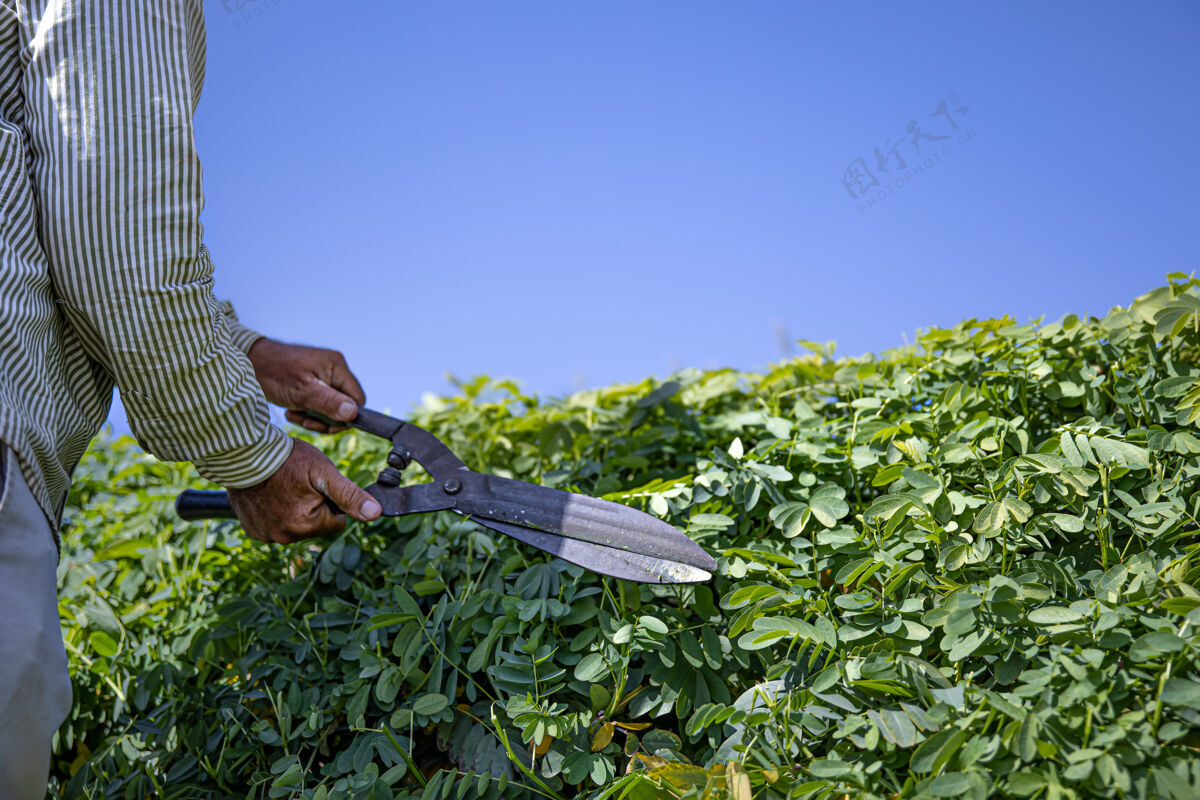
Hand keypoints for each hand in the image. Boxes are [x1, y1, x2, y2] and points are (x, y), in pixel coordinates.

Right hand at [227, 439, 381, 543]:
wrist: (243, 454)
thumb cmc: (286, 459)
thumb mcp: (324, 473)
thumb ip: (350, 496)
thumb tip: (375, 513)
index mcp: (307, 525)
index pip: (337, 523)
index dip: (332, 503)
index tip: (318, 486)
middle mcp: (286, 537)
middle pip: (316, 526)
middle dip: (314, 508)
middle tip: (300, 484)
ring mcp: (266, 535)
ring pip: (296, 527)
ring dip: (294, 511)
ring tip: (284, 487)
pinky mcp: (253, 530)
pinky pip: (275, 526)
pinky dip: (276, 513)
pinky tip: (270, 494)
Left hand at [247, 338, 364, 432]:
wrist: (250, 365)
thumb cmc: (274, 374)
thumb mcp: (303, 392)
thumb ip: (329, 402)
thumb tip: (353, 414)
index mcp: (337, 366)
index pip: (357, 398)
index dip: (346, 415)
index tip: (325, 423)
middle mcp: (334, 369)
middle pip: (345, 404)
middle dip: (326, 418)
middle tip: (305, 421)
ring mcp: (324, 376)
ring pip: (331, 407)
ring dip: (314, 417)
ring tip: (295, 414)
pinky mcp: (313, 383)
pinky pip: (320, 404)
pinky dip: (307, 412)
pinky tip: (292, 410)